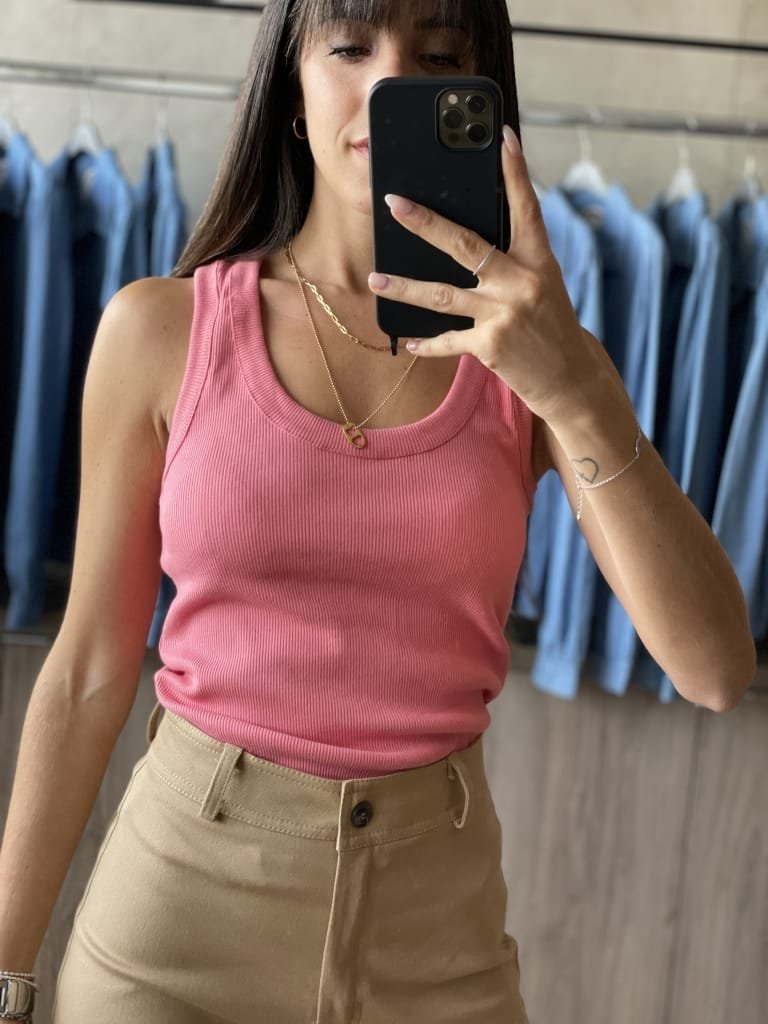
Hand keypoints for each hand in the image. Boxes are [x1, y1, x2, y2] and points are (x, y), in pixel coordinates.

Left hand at [367, 124, 601, 423]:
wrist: (570, 378)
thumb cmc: (551, 326)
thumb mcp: (543, 286)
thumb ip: (512, 263)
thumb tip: (467, 241)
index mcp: (539, 261)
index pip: (526, 208)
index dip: (515, 172)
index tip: (502, 137)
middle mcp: (522, 283)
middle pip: (465, 245)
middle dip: (425, 223)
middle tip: (394, 204)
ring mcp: (504, 315)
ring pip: (442, 295)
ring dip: (404, 288)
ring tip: (376, 279)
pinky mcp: (490, 346)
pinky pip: (448, 340)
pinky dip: (426, 343)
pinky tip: (407, 342)